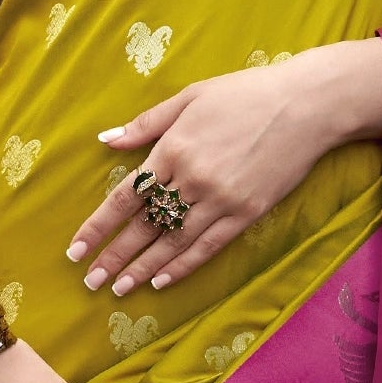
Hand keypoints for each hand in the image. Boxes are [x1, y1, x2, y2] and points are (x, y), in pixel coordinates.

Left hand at [67, 40, 381, 298]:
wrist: (306, 105)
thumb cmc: (246, 94)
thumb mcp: (190, 97)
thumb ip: (146, 124)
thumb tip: (106, 140)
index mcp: (172, 149)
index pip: (125, 197)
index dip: (98, 226)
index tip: (75, 250)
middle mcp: (192, 179)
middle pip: (144, 226)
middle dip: (113, 256)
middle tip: (90, 281)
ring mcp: (220, 200)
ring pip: (172, 243)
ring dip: (142, 269)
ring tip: (118, 289)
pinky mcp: (246, 213)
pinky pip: (207, 247)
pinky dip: (182, 267)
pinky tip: (160, 282)